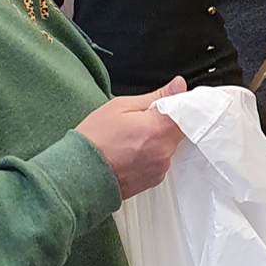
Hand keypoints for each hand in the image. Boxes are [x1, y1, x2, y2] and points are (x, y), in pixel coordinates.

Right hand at [75, 77, 187, 199]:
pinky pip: (160, 160)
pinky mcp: (155, 179)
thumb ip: (155, 96)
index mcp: (159, 129)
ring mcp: (161, 167)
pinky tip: (131, 153)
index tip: (165, 102)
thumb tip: (178, 85)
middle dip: (164, 122)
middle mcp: (165, 150)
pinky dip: (151, 154)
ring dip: (157, 139)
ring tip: (131, 139)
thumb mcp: (120, 107)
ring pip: (169, 145)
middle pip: (178, 129)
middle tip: (139, 121)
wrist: (80, 175)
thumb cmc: (95, 140)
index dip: (176, 104)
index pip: (185, 111)